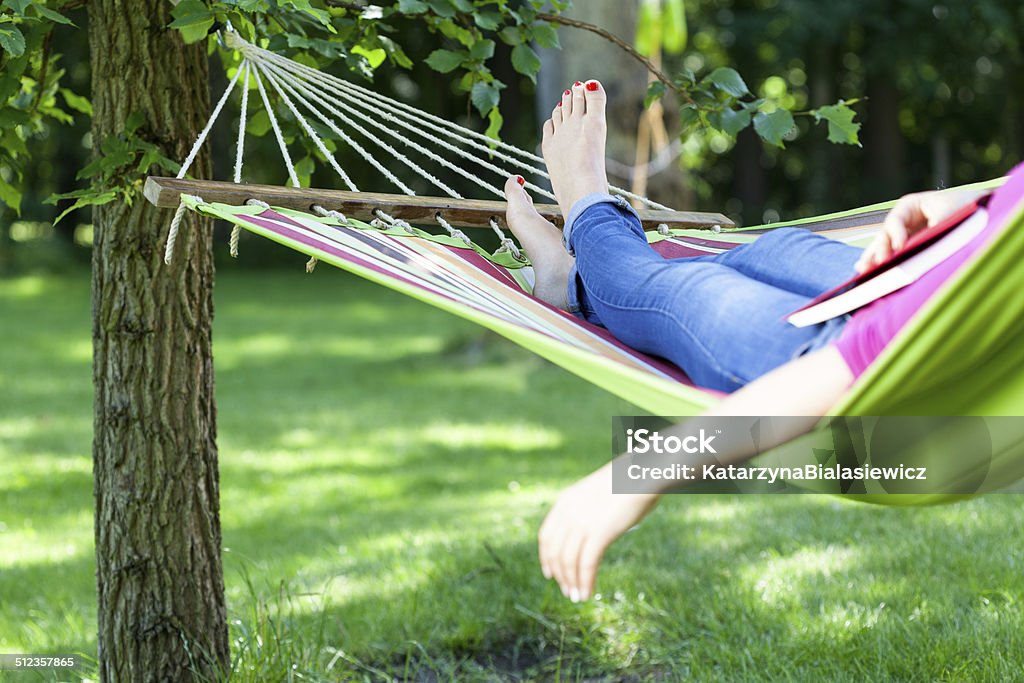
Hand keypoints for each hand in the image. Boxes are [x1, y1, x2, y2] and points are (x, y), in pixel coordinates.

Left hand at [538, 461, 658, 601]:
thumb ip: (588, 513)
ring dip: (572, 583)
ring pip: (569, 562)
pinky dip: (586, 582)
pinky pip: (587, 564)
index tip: (550, 574)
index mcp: (565, 502)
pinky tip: (589, 593)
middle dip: (560, 576)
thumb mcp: (597, 496)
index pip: (546, 537)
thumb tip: (591, 535)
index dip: (546, 558)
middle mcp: (568, 513)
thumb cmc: (627, 484)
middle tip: (568, 592)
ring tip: (578, 597)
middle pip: (555, 552)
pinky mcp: (599, 533)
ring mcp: (582, 523)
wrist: (642, 474)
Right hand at [855, 189, 984, 272]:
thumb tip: (925, 243)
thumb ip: (937, 227)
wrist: (977, 207)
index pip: (895, 220)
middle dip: (880, 250)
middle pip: (885, 235)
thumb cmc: (964, 206)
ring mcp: (903, 234)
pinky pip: (891, 255)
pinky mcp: (907, 247)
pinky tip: (868, 272)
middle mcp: (902, 220)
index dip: (895, 234)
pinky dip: (882, 263)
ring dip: (874, 258)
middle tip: (879, 263)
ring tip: (863, 270)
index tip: (899, 248)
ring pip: (883, 246)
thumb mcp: (952, 214)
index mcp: (909, 206)